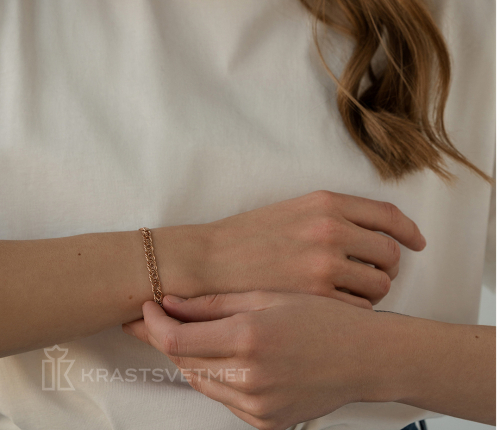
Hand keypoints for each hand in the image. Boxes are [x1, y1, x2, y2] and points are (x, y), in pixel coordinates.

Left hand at [123, 291, 399, 429]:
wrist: (364, 356)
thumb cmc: (321, 317)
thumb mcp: (269, 297)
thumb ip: (215, 303)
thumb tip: (170, 303)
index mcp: (250, 338)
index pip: (176, 339)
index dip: (153, 324)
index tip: (146, 307)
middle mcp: (249, 378)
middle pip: (183, 361)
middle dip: (166, 337)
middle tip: (161, 315)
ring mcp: (257, 406)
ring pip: (199, 380)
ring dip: (189, 356)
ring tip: (193, 330)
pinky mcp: (265, 422)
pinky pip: (223, 397)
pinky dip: (214, 375)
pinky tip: (224, 354)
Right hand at [156, 190, 425, 305]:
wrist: (210, 260)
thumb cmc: (247, 236)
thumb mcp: (293, 210)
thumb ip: (333, 215)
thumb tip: (370, 232)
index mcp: (326, 203)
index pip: (387, 215)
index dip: (409, 231)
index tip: (416, 242)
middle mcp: (331, 229)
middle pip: (390, 253)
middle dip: (388, 266)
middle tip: (373, 272)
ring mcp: (325, 264)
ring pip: (380, 284)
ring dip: (373, 289)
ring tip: (351, 291)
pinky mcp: (317, 296)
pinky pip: (359, 307)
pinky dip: (355, 309)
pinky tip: (336, 306)